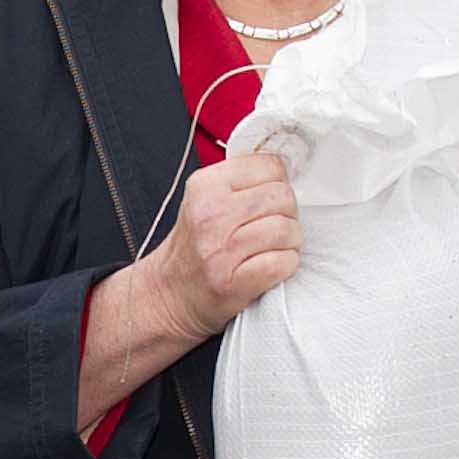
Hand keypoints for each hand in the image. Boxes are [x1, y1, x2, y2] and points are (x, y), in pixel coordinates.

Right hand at [144, 152, 302, 341]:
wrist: (169, 293)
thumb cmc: (194, 246)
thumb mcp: (205, 200)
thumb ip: (240, 182)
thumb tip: (288, 171)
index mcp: (205, 185)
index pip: (270, 165)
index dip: (277, 183)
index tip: (269, 200)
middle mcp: (211, 214)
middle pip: (283, 197)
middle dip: (287, 213)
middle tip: (272, 227)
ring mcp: (222, 250)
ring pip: (287, 229)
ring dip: (290, 241)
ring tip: (272, 247)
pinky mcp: (234, 281)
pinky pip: (283, 262)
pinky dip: (286, 265)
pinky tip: (271, 266)